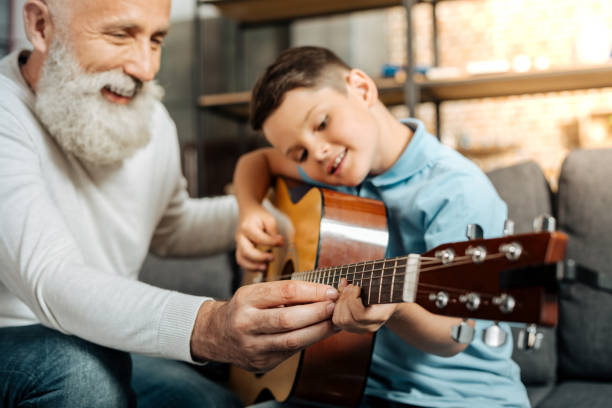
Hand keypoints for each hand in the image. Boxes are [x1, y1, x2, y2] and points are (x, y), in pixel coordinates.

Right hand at [190, 280, 338, 371]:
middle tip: (335, 306)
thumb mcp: (255, 292)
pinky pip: (291, 351)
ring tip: (335, 321)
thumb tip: (323, 292)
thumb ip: (283, 293)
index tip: (330, 290)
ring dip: (319, 330)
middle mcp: (246, 323)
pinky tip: (322, 332)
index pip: (284, 292)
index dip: (311, 291)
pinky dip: (310, 341)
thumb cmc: (243, 308)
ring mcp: (253, 346)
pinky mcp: (261, 362)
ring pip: (292, 340)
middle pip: (288, 319)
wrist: (215, 334)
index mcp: (246, 299)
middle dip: (317, 312)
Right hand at [236, 204, 283, 271]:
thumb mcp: (268, 219)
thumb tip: (280, 243)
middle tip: (273, 258)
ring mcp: (239, 244)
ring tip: (265, 268)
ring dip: (253, 266)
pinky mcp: (240, 250)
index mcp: (247, 227)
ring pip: (241, 259)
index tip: (281, 242)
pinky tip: (260, 267)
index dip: (272, 242)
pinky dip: (250, 267)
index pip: (259, 238)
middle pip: (246, 251)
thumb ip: (273, 231)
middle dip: (260, 257)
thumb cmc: (259, 216)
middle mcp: (240, 237)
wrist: (247, 212)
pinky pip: (242, 262)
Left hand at [332, 278, 397, 333]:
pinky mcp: (351, 328)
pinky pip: (337, 321)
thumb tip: (343, 281)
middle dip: (344, 300)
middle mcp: (370, 327)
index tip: (357, 286)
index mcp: (380, 316)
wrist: (387, 301)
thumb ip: (366, 282)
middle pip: (347, 319)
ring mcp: (360, 329)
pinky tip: (342, 297)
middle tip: (349, 286)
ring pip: (340, 321)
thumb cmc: (383, 289)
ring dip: (339, 303)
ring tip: (345, 291)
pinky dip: (336, 308)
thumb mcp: (380, 284)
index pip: (360, 315)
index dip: (353, 299)